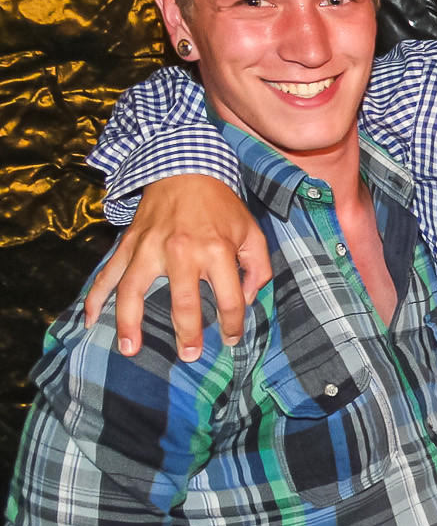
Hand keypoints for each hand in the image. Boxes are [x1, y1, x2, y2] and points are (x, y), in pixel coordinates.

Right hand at [81, 174, 270, 361]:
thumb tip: (247, 300)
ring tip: (129, 349)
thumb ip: (257, 268)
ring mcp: (149, 248)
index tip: (231, 339)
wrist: (185, 170)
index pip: (229, 299)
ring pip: (133, 291)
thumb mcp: (252, 233)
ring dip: (129, 323)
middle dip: (188, 334)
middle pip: (183, 303)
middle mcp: (181, 251)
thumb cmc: (221, 207)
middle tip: (190, 356)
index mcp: (216, 250)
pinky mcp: (129, 244)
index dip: (233, 324)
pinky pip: (108, 273)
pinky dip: (96, 296)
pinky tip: (89, 318)